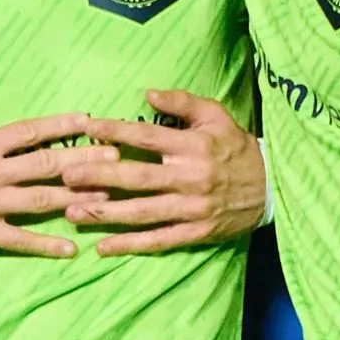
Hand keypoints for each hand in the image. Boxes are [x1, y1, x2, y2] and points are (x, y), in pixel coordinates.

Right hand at [0, 59, 114, 258]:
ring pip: (40, 200)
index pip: (28, 132)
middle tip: (116, 155)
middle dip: (83, 159)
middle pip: (45, 164)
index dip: (60, 125)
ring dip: (77, 197)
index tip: (88, 119)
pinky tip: (72, 248)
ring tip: (108, 194)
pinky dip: (47, 245)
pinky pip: (20, 240)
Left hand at [58, 91, 264, 254]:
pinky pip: (158, 240)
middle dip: (99, 177)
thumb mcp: (216, 115)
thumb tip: (148, 93)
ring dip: (106, 214)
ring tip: (73, 212)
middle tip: (66, 175)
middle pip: (138, 178)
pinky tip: (103, 246)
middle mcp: (190, 178)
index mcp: (193, 147)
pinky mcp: (195, 233)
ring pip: (142, 212)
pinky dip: (130, 245)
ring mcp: (192, 208)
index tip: (87, 127)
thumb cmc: (236, 147)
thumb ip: (182, 103)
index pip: (148, 137)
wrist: (272, 187)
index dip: (116, 131)